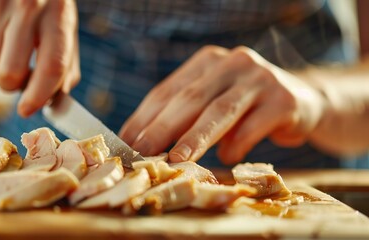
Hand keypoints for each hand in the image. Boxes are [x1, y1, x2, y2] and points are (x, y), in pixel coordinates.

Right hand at [0, 0, 79, 116]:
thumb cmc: (49, 4)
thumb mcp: (66, 29)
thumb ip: (65, 68)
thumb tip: (55, 103)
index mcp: (58, 16)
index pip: (51, 66)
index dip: (39, 95)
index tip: (28, 110)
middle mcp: (28, 9)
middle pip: (10, 72)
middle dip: (13, 85)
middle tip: (22, 79)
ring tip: (11, 46)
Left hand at [119, 46, 325, 164]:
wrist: (303, 101)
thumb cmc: (246, 107)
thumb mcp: (214, 102)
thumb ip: (185, 115)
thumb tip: (142, 143)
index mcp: (207, 61)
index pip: (169, 90)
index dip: (145, 116)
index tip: (126, 140)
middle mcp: (233, 63)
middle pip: (191, 98)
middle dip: (163, 127)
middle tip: (141, 151)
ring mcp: (260, 79)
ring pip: (219, 111)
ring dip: (195, 138)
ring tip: (176, 160)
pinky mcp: (284, 99)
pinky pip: (253, 126)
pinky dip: (237, 145)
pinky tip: (227, 158)